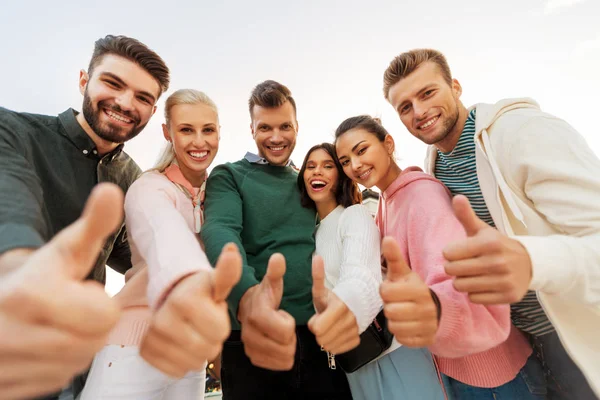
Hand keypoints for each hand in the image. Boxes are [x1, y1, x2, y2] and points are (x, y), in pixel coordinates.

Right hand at [0, 183, 122, 399]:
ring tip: (51, 326)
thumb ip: (92, 226)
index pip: (105, 315)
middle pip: (94, 341)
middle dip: (89, 324)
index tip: (74, 290)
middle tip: (64, 309)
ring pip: (78, 362)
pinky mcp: (7, 388)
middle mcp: (13, 334)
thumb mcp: (61, 251)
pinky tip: (40, 346)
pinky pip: (58, 380)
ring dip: (74, 345)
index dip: (97, 301)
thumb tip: (111, 192)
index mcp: (31, 295)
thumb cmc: (31, 278)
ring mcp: (7, 366)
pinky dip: (56, 364)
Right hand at [140, 243, 241, 377]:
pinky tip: (180, 345)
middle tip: (202, 323)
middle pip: (208, 350)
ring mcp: (153, 337)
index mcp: (184, 301)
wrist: (169, 297)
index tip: (211, 311)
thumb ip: (227, 272)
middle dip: (211, 339)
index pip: (221, 332)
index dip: (220, 323)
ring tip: (192, 333)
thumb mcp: (215, 281)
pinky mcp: (146, 351)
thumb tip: (232, 250)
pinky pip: (176, 370)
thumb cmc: (198, 292)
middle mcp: (164, 319)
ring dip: (198, 352)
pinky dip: (182, 362)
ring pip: (193, 363)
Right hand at [238, 253, 295, 369]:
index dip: (289, 323)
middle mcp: (250, 334)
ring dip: (287, 347)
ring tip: (278, 333)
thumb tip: (278, 257)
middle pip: (287, 347)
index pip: (286, 330)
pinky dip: (281, 357)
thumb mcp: (270, 282)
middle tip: (281, 324)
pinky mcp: (252, 358)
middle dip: (290, 336)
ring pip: (284, 359)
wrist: (246, 308)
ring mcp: (250, 348)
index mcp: (257, 315)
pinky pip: (277, 366)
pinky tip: (275, 343)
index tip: (282, 313)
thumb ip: (275, 272)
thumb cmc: (263, 296)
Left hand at [308, 255, 359, 354]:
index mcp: (340, 306)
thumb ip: (318, 276)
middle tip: (322, 322)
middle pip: (322, 339)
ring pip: (329, 346)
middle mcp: (350, 320)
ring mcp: (354, 331)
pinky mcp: (357, 340)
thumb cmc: (333, 297)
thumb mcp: (322, 289)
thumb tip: (316, 257)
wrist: (355, 303)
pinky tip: (335, 334)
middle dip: (318, 332)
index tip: (317, 316)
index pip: (317, 329)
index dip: (314, 324)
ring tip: (329, 327)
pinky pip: (338, 350)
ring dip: (325, 338)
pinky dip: (334, 344)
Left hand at [380, 237, 438, 346]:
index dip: (385, 291)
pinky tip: (407, 324)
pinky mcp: (426, 340)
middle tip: (397, 303)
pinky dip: (401, 333)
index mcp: (419, 289)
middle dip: (389, 306)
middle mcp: (426, 309)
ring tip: (401, 313)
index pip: (385, 292)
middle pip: (389, 311)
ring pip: (394, 327)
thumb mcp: (403, 273)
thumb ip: (394, 257)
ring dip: (393, 320)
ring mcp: (428, 326)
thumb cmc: (411, 288)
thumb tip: (387, 238)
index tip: (393, 289)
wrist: (434, 309)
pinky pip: (402, 340)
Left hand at [444, 195, 531, 303]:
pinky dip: (475, 293)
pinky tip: (484, 284)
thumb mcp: (481, 230)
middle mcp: (497, 262)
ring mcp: (504, 280)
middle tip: (465, 265)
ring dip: (463, 282)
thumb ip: (466, 215)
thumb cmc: (496, 246)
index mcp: (489, 243)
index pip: (448, 254)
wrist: (529, 263)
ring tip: (473, 275)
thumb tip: (457, 197)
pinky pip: (474, 299)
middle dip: (454, 268)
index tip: (460, 252)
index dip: (450, 253)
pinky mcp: (508, 296)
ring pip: (461, 286)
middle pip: (452, 271)